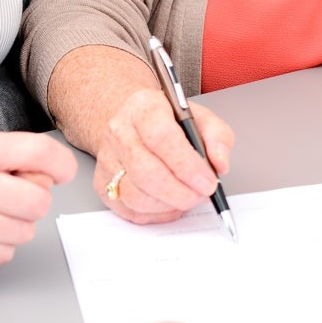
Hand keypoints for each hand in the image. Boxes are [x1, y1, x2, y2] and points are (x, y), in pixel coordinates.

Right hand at [0, 131, 77, 271]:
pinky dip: (0, 247)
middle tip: (19, 199)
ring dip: (18, 227)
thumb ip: (24, 157)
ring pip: (23, 232)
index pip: (38, 150)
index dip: (61, 164)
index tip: (61, 173)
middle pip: (37, 202)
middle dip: (36, 203)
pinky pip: (4, 254)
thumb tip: (52, 177)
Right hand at [95, 88, 232, 223]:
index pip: (161, 138)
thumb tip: (219, 165)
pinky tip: (169, 203)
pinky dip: (155, 214)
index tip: (208, 182)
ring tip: (186, 197)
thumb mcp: (200, 118)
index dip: (187, 165)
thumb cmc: (168, 122)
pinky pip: (129, 210)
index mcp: (143, 108)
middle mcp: (119, 131)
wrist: (133, 122)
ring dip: (169, 205)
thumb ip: (217, 137)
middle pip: (146, 172)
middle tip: (201, 195)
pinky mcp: (102, 183)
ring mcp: (107, 158)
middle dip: (180, 192)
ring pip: (136, 196)